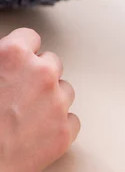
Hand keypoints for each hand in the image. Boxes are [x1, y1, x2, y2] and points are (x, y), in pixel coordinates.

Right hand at [0, 28, 79, 171]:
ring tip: (24, 116)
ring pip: (64, 90)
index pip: (30, 37)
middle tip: (18, 93)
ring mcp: (58, 102)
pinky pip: (70, 120)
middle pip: (52, 63)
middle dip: (38, 75)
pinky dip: (57, 125)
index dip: (21, 51)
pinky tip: (36, 133)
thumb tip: (4, 58)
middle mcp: (42, 74)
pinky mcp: (65, 130)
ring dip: (50, 99)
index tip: (18, 61)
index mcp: (14, 55)